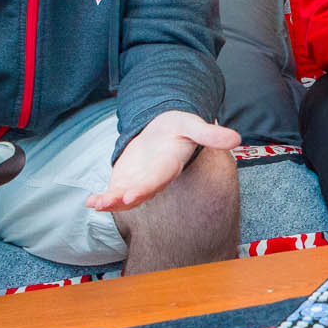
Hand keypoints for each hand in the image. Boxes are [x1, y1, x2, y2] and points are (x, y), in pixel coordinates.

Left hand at [89, 110, 239, 211]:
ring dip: (111, 202)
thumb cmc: (179, 128)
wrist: (162, 132)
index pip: (159, 177)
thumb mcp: (193, 124)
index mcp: (169, 164)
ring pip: (126, 198)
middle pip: (141, 191)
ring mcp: (139, 182)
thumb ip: (210, 134)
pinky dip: (103, 200)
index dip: (146, 186)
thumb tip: (236, 138)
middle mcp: (154, 178)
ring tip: (97, 203)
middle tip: (114, 201)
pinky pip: (114, 195)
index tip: (132, 195)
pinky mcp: (125, 182)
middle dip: (128, 197)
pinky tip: (91, 202)